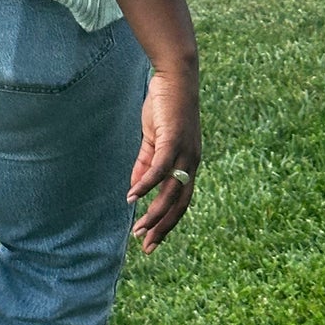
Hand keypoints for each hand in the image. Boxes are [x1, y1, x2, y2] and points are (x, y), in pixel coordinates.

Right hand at [127, 65, 200, 253]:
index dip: (167, 222)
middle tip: (146, 247)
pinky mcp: (173, 139)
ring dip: (154, 213)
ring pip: (171, 192)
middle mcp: (192, 162)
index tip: (151, 241)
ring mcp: (184, 152)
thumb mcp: (154, 140)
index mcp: (189, 164)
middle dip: (163, 227)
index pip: (181, 202)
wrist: (176, 76)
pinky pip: (160, 168)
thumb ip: (145, 164)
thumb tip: (135, 191)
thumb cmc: (165, 106)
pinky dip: (146, 184)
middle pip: (179, 204)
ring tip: (138, 229)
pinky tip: (133, 196)